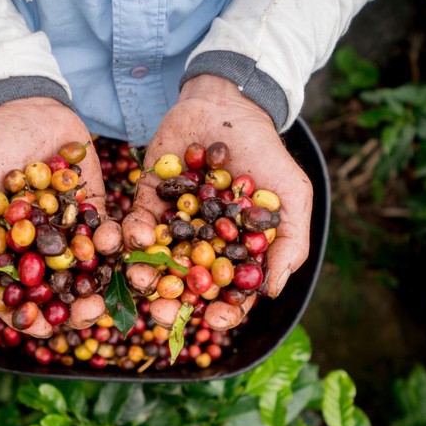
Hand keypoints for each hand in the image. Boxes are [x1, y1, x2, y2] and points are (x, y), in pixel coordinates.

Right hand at [0, 98, 115, 337]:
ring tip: (108, 295)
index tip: (44, 329)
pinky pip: (108, 232)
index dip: (30, 318)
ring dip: (100, 287)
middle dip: (76, 310)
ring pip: (88, 271)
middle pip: (60, 293)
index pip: (19, 298)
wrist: (20, 104)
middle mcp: (40, 249)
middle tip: (90, 315)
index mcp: (7, 254)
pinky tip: (116, 246)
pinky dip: (114, 243)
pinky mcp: (94, 207)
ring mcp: (70, 230)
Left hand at [122, 75, 312, 329]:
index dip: (222, 312)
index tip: (212, 319)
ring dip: (146, 274)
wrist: (229, 106)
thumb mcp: (292, 196)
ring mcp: (173, 224)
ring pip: (156, 260)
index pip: (228, 293)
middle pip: (185, 286)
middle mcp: (201, 245)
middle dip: (172, 304)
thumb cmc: (266, 153)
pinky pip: (136, 223)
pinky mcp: (148, 199)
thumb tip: (272, 292)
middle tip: (161, 314)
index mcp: (235, 252)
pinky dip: (133, 233)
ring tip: (140, 279)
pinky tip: (134, 237)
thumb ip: (289, 243)